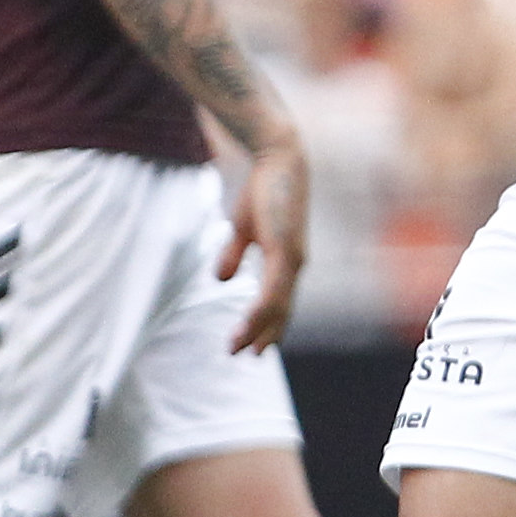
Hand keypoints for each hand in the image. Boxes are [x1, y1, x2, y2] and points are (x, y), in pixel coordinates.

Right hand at [220, 134, 307, 352]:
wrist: (276, 159)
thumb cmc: (263, 189)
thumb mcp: (243, 228)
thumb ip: (234, 254)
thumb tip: (222, 279)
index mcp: (286, 259)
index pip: (280, 301)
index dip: (269, 324)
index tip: (255, 346)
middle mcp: (294, 263)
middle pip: (281, 311)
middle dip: (265, 335)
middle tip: (248, 357)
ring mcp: (292, 259)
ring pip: (276, 308)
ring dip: (256, 331)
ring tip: (237, 348)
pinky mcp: (285, 251)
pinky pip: (272, 292)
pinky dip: (259, 313)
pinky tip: (246, 327)